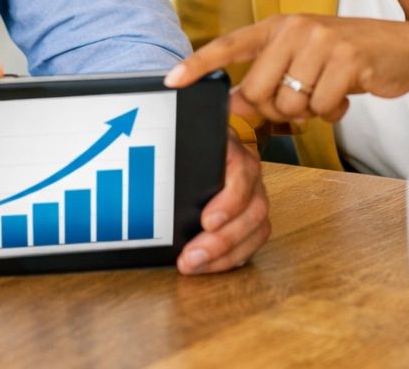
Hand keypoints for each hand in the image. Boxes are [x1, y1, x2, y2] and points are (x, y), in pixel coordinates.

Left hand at [164, 14, 408, 123]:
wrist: (404, 49)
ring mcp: (322, 42)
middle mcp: (295, 28)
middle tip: (302, 99)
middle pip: (257, 92)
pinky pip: (321, 108)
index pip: (229, 45)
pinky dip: (333, 112)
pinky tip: (345, 95)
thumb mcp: (303, 57)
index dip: (199, 65)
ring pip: (290, 105)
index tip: (171, 81)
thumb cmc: (346, 57)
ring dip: (309, 111)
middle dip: (276, 109)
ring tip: (327, 91)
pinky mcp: (347, 61)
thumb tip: (234, 104)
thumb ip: (269, 75)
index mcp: (278, 25)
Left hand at [176, 133, 270, 273]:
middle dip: (223, 240)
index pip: (242, 171)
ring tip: (196, 264)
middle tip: (193, 256)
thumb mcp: (175, 146)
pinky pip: (252, 240)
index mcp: (231, 147)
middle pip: (254, 208)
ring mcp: (253, 192)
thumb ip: (171, 159)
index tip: (206, 222)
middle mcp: (248, 170)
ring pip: (257, 227)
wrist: (188, 144)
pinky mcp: (250, 214)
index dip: (230, 200)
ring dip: (227, 253)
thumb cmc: (178, 146)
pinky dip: (232, 256)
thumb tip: (152, 181)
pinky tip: (210, 265)